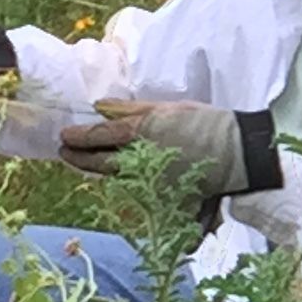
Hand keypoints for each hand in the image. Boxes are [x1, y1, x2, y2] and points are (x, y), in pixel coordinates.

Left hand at [58, 99, 253, 196]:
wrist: (237, 153)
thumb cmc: (205, 124)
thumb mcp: (168, 109)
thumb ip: (131, 110)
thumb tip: (99, 107)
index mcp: (137, 134)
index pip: (97, 136)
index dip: (77, 136)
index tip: (64, 135)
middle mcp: (136, 160)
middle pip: (98, 161)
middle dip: (77, 156)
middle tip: (65, 151)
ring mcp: (145, 180)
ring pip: (111, 176)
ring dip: (95, 169)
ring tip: (86, 162)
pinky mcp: (156, 195)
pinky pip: (132, 192)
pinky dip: (121, 186)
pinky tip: (117, 181)